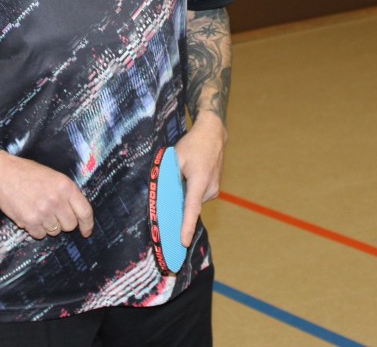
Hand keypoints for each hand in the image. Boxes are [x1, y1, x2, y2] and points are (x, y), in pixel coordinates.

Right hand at [0, 151, 94, 239]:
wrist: (2, 174)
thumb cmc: (28, 173)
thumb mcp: (53, 176)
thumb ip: (66, 193)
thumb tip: (77, 213)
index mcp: (66, 186)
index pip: (85, 211)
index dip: (87, 224)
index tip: (86, 231)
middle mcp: (56, 200)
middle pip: (70, 225)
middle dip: (64, 222)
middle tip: (53, 213)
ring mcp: (43, 212)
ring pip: (55, 231)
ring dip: (49, 225)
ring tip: (38, 210)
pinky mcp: (29, 221)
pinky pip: (40, 235)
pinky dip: (36, 229)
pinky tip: (30, 216)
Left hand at [174, 113, 227, 246]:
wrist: (213, 134)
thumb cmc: (193, 144)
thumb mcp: (176, 157)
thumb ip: (169, 175)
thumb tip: (162, 192)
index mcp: (200, 181)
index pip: (191, 208)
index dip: (187, 227)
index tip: (184, 242)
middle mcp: (209, 189)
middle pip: (189, 205)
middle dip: (177, 207)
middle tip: (165, 204)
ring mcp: (214, 189)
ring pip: (193, 200)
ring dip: (184, 195)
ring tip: (181, 176)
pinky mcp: (214, 188)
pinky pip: (197, 196)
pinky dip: (190, 192)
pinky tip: (187, 178)